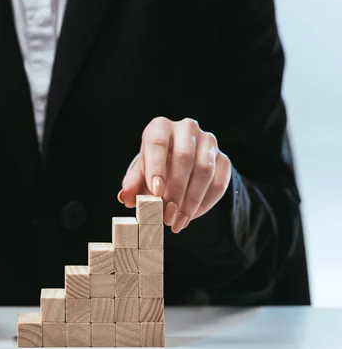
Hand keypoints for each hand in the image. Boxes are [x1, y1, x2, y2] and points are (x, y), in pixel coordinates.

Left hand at [119, 117, 231, 233]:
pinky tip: (191, 216)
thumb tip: (125, 197)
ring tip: (178, 221)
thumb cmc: (154, 167)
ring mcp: (208, 142)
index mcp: (160, 127)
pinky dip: (205, 203)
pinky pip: (219, 182)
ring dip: (191, 200)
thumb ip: (132, 184)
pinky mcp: (223, 159)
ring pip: (205, 171)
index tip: (156, 193)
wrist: (178, 165)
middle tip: (167, 215)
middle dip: (175, 191)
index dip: (156, 168)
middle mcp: (186, 129)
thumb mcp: (140, 173)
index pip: (157, 143)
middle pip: (184, 158)